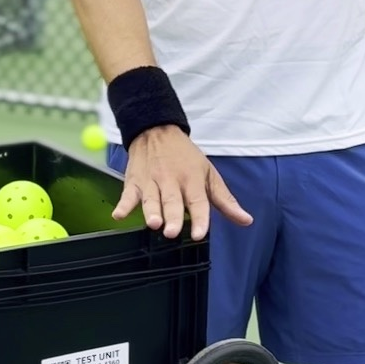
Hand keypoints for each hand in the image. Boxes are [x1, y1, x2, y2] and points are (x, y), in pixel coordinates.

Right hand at [112, 125, 253, 240]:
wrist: (156, 129)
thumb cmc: (186, 157)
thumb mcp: (209, 174)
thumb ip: (225, 200)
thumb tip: (246, 220)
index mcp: (192, 180)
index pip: (198, 202)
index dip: (200, 218)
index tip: (201, 234)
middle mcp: (172, 182)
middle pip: (172, 202)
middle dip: (173, 216)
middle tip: (172, 231)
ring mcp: (151, 181)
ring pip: (151, 199)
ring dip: (151, 210)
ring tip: (153, 223)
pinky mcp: (134, 181)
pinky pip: (127, 194)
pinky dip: (122, 204)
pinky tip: (118, 215)